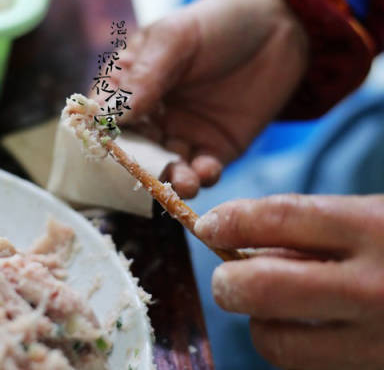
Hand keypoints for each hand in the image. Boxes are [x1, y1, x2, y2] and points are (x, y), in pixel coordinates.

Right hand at [106, 0, 308, 197]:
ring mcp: (181, 133)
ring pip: (165, 166)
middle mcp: (150, 114)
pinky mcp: (214, 148)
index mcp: (130, 84)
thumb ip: (144, 75)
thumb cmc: (217, 22)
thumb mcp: (175, 38)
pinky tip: (207, 171)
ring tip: (182, 181)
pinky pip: (201, 170)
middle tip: (143, 175)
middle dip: (136, 166)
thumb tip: (110, 114)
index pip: (105, 114)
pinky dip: (201, 176)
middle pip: (133, 148)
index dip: (101, 133)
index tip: (104, 149)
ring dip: (170, 179)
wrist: (279, 27)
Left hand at [195, 194, 383, 369]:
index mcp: (376, 229)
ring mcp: (379, 342)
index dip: (230, 219)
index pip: (279, 217)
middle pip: (262, 287)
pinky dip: (292, 348)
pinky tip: (309, 330)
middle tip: (228, 277)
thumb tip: (240, 243)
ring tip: (274, 308)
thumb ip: (315, 229)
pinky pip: (307, 367)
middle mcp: (375, 287)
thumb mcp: (375, 218)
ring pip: (277, 343)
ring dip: (260, 323)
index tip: (207, 224)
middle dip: (229, 281)